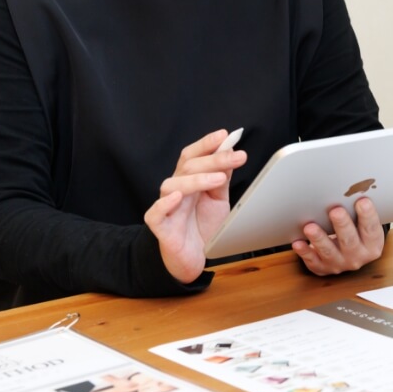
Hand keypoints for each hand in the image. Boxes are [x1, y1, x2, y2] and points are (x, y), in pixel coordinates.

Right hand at [144, 129, 246, 283]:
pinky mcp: (160, 226)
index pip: (193, 155)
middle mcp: (176, 189)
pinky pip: (155, 213)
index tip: (226, 135)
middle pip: (187, 167)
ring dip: (196, 179)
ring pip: (172, 185)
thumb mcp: (218, 199)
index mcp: (189, 179)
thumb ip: (222, 178)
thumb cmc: (203, 224)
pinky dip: (164, 204)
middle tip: (237, 157)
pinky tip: (178, 197)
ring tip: (219, 178)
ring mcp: (166, 207)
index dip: (206, 144)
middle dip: (214, 159)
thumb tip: (232, 152)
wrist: (194, 256)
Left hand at [293, 196, 384, 274]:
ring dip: (319, 238)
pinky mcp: (322, 268)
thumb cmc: (355, 232)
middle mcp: (357, 256)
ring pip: (328, 251)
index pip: (371, 229)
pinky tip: (298, 242)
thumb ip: (359, 213)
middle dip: (342, 225)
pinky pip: (312, 260)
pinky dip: (304, 252)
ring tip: (310, 227)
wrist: (347, 256)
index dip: (368, 215)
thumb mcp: (363, 225)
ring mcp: (339, 264)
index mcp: (372, 245)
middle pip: (349, 241)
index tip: (362, 201)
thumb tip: (352, 188)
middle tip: (336, 211)